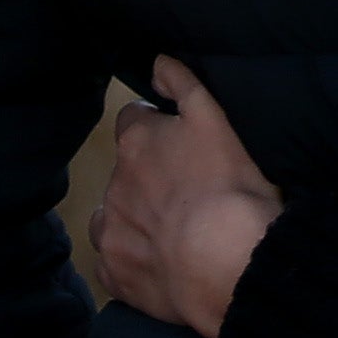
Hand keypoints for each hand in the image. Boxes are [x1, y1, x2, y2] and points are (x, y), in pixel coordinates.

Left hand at [90, 61, 284, 337]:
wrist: (225, 262)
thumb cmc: (228, 184)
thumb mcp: (215, 119)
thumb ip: (184, 85)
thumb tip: (156, 62)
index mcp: (136, 143)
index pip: (132, 120)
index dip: (155, 127)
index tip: (178, 142)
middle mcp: (113, 184)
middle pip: (124, 171)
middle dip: (145, 176)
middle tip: (185, 191)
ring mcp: (110, 233)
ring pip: (111, 218)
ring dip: (130, 218)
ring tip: (168, 232)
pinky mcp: (115, 276)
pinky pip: (112, 264)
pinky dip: (129, 261)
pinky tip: (155, 265)